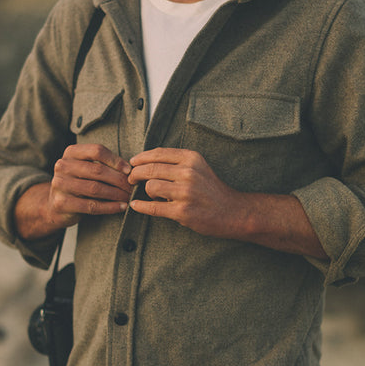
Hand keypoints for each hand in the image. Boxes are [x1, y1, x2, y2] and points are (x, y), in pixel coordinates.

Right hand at [47, 143, 131, 227]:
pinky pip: (91, 206)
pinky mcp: (61, 203)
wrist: (56, 204)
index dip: (115, 160)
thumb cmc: (80, 183)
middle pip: (97, 170)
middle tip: (133, 187)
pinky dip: (109, 207)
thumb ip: (104, 165)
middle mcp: (63, 165)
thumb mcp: (87, 168)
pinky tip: (121, 207)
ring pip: (95, 188)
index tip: (129, 171)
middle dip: (119, 180)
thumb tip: (131, 170)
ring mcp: (60, 184)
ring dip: (116, 194)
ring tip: (129, 197)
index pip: (97, 151)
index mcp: (71, 152)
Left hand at [128, 147, 244, 238]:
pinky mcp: (182, 211)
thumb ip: (177, 162)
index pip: (158, 153)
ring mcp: (185, 192)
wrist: (233, 212)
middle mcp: (188, 172)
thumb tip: (146, 162)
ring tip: (150, 195)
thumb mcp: (199, 167)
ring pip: (150, 187)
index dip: (141, 158)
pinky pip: (153, 207)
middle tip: (131, 180)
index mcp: (192, 158)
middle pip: (150, 169)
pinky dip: (141, 206)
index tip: (133, 163)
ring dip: (145, 191)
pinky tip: (136, 205)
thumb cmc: (212, 190)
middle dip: (136, 174)